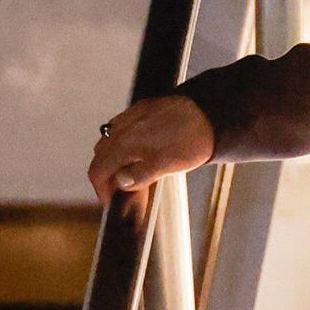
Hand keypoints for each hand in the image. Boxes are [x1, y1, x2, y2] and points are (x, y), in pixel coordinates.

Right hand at [88, 94, 213, 201]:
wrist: (212, 112)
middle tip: (125, 191)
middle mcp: (124, 126)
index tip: (111, 201)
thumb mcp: (167, 165)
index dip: (101, 189)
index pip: (98, 169)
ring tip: (135, 174)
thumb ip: (140, 175)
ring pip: (111, 141)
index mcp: (126, 142)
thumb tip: (121, 183)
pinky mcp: (145, 109)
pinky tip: (142, 153)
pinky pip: (124, 128)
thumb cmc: (193, 138)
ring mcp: (133, 115)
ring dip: (117, 160)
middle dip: (108, 175)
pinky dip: (126, 144)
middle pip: (102, 155)